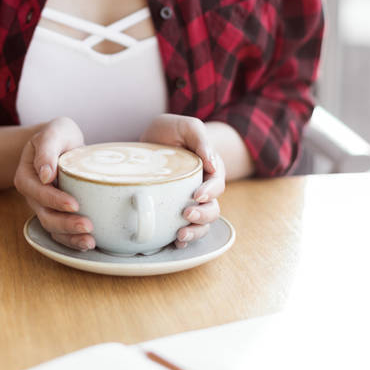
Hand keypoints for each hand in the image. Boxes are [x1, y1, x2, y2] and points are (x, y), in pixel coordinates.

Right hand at [13, 117, 95, 250]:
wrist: (62, 143)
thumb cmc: (58, 135)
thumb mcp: (54, 132)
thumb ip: (47, 149)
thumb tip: (45, 175)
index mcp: (27, 175)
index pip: (37, 192)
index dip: (54, 200)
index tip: (74, 204)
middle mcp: (33, 195)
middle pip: (44, 214)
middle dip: (65, 223)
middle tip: (87, 226)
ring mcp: (44, 206)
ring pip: (52, 227)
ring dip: (70, 237)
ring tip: (90, 241)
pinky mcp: (57, 213)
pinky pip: (61, 232)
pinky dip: (73, 240)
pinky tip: (88, 243)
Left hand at [139, 114, 225, 248]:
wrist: (153, 138)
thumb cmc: (173, 130)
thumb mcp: (188, 127)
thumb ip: (200, 140)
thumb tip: (212, 164)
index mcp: (210, 170)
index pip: (217, 185)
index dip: (210, 192)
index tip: (197, 195)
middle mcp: (203, 190)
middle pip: (212, 209)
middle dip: (203, 216)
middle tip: (186, 214)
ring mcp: (189, 202)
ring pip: (201, 224)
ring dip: (194, 232)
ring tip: (180, 235)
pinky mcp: (174, 211)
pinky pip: (183, 229)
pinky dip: (182, 239)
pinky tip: (174, 242)